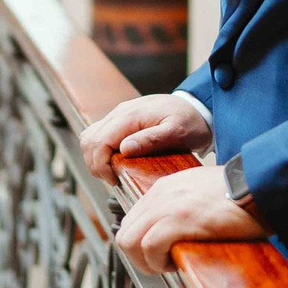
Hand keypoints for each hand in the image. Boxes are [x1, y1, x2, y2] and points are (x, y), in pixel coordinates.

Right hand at [79, 94, 211, 180]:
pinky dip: (101, 151)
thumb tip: (125, 148)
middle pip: (89, 139)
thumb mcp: (177, 132)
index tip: (115, 180)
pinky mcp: (121, 120)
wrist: (198, 107)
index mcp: (131, 115)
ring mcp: (119, 115)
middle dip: (95, 164)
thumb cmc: (191, 121)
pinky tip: (115, 162)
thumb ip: (151, 139)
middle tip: (113, 179)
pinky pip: (100, 135)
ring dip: (95, 158)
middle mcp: (120, 112)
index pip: (99, 141)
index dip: (101, 165)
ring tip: (113, 172)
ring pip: (90, 137)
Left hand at [115, 162, 266, 273]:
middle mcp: (160, 195)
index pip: (132, 221)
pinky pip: (150, 247)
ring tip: (169, 265)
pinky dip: (159, 261)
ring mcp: (167, 206)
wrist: (259, 184)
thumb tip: (177, 232)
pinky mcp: (179, 220)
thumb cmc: (241, 192)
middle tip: (161, 265)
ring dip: (147, 261)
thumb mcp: (201, 192)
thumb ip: (183, 206)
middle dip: (139, 258)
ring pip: (129, 241)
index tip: (158, 255)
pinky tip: (177, 261)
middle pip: (124, 234)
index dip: (141, 245)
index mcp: (165, 188)